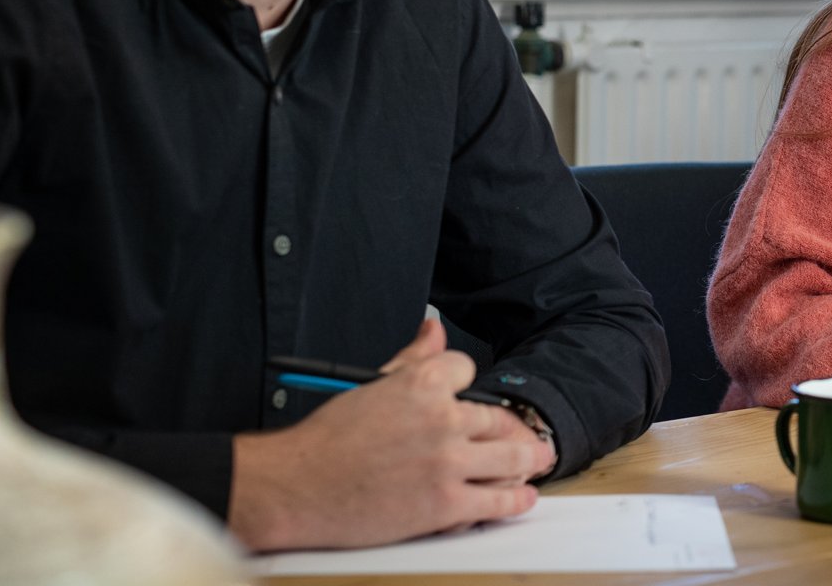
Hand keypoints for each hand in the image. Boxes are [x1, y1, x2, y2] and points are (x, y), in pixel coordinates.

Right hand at [228, 319, 554, 551]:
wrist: (296, 487)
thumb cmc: (326, 440)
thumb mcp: (370, 385)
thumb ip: (412, 358)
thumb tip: (434, 328)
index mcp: (422, 383)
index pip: (468, 371)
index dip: (466, 386)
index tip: (467, 398)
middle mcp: (442, 419)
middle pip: (496, 418)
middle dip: (509, 428)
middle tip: (522, 435)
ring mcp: (448, 462)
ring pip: (509, 457)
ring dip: (527, 458)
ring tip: (536, 459)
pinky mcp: (446, 503)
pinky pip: (497, 501)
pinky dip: (515, 499)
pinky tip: (523, 495)